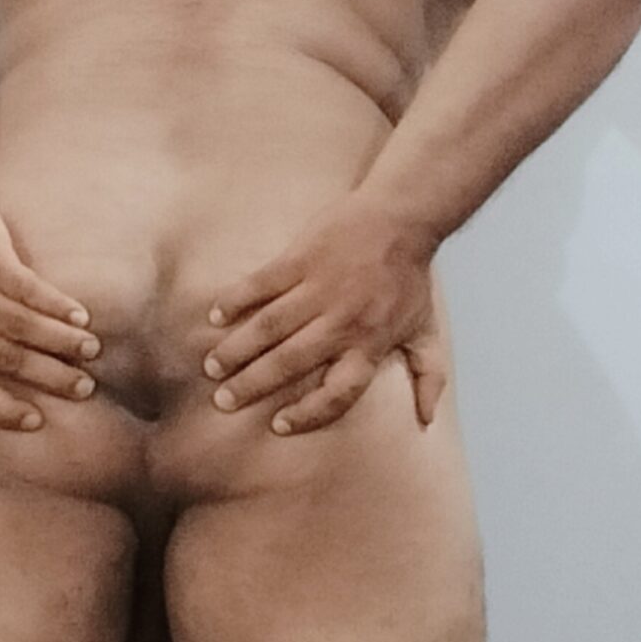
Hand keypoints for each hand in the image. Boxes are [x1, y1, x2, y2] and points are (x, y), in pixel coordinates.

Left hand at [0, 185, 99, 429]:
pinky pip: (29, 289)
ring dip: (61, 340)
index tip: (36, 421)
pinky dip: (56, 304)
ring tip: (91, 350)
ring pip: (22, 326)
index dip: (2, 412)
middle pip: (8, 360)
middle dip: (49, 377)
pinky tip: (80, 315)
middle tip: (83, 388)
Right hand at [201, 193, 446, 434]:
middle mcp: (342, 321)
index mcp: (370, 344)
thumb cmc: (411, 280)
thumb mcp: (426, 332)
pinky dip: (236, 299)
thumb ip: (428, 377)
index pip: (338, 393)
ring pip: (269, 326)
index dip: (308, 413)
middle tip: (223, 402)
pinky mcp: (302, 257)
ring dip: (237, 349)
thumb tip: (427, 421)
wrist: (403, 217)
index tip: (278, 425)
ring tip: (212, 368)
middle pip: (290, 362)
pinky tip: (215, 316)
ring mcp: (320, 288)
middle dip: (252, 385)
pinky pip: (262, 283)